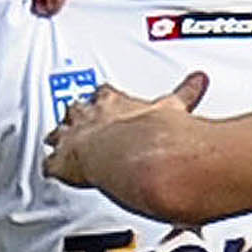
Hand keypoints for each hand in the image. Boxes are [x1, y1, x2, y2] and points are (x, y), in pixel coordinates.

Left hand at [46, 73, 206, 194]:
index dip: (104, 98)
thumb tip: (200, 80)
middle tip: (76, 120)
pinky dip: (52, 167)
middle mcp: (91, 116)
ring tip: (56, 139)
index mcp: (115, 101)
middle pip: (76, 110)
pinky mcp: (65, 162)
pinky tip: (52, 171)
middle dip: (76, 116)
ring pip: (59, 132)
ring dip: (60, 137)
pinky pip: (51, 164)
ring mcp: (75, 138)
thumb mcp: (171, 107)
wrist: (134, 153)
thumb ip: (185, 93)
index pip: (105, 95)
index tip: (105, 99)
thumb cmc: (151, 133)